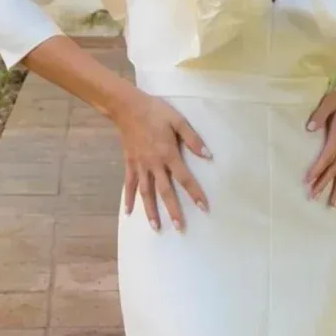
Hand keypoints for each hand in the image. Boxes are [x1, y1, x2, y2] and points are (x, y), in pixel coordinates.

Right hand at [114, 90, 211, 231]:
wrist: (127, 107)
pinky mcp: (129, 164)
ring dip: (150, 211)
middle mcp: (153, 164)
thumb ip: (193, 139)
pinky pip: (129, 184)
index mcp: (168, 154)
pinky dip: (128, 198)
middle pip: (165, 191)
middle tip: (180, 228)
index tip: (203, 208)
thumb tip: (208, 156)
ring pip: (146, 193)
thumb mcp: (178, 120)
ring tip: (156, 228)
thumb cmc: (155, 111)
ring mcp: (139, 166)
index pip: (184, 178)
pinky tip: (129, 212)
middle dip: (173, 210)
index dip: (194, 193)